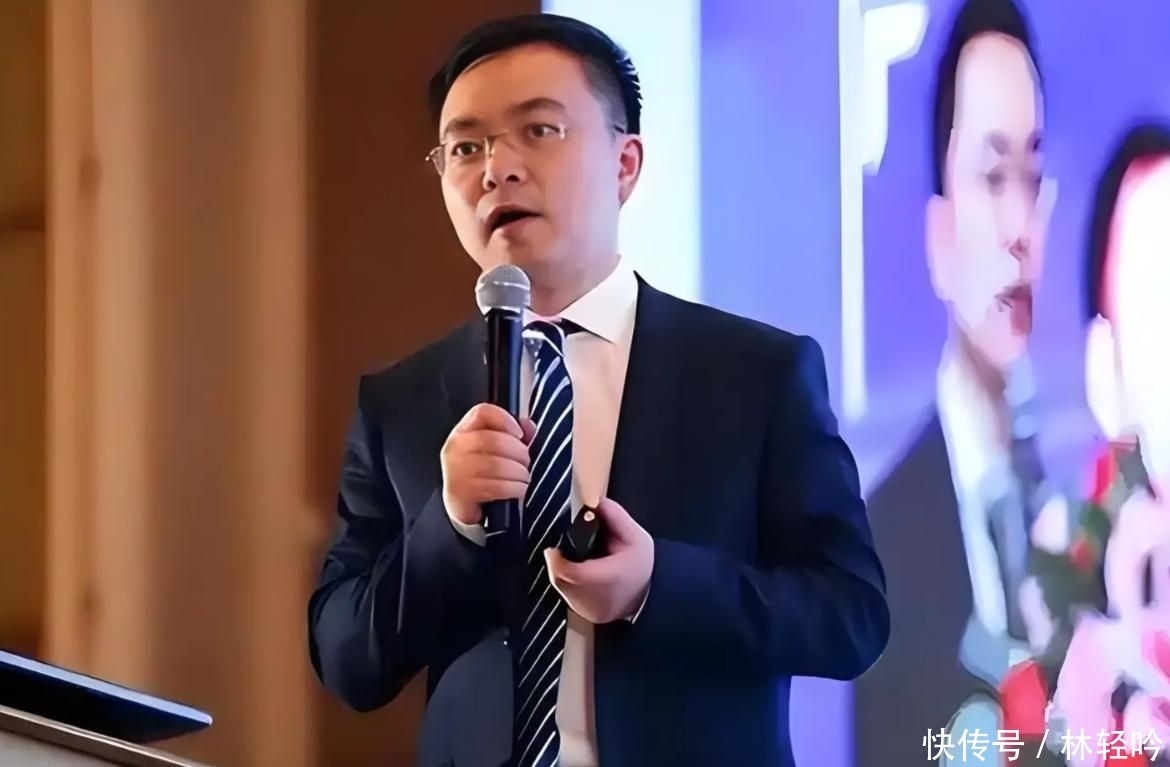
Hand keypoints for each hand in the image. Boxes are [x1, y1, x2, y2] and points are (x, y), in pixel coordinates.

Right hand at [441, 404, 535, 525]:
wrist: (461, 504)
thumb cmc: (481, 472)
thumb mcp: (494, 450)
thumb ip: (513, 434)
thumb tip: (528, 426)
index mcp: (464, 431)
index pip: (482, 412)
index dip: (505, 419)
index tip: (520, 434)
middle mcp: (456, 447)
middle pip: (494, 440)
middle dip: (519, 452)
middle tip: (527, 461)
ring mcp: (457, 470)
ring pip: (497, 465)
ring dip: (519, 472)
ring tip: (524, 476)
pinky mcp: (462, 492)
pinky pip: (497, 486)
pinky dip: (515, 488)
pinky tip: (519, 488)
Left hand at [543, 498, 653, 623]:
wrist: (653, 595)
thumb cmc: (643, 565)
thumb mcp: (635, 536)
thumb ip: (614, 517)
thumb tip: (595, 503)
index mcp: (603, 579)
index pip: (566, 571)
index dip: (557, 557)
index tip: (556, 545)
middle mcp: (592, 599)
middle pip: (559, 580)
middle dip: (558, 562)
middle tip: (564, 549)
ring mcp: (587, 611)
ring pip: (562, 589)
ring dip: (562, 573)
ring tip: (575, 560)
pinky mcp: (586, 616)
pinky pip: (568, 597)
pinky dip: (570, 584)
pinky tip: (581, 574)